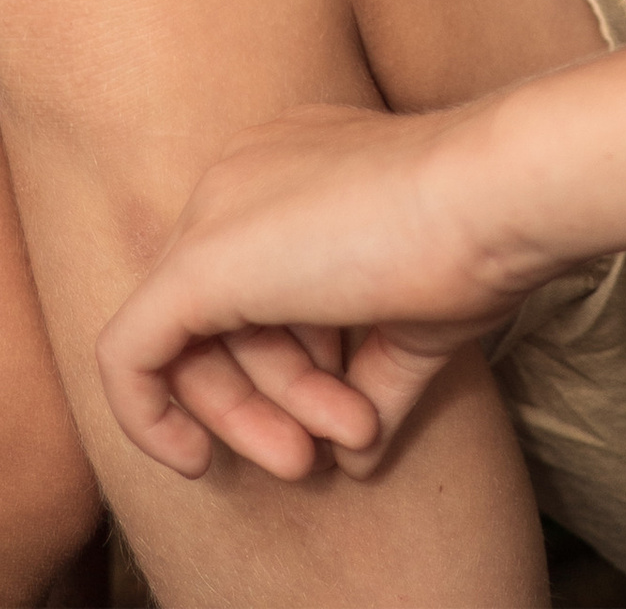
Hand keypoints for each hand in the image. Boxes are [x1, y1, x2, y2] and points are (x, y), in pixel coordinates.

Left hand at [96, 99, 522, 482]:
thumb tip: (355, 450)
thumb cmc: (475, 240)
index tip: (346, 414)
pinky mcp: (197, 262)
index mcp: (291, 165)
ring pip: (191, 345)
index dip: (293, 367)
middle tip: (320, 455)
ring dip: (256, 418)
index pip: (258, 286)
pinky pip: (129, 355)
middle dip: (268, 401)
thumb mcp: (412, 316)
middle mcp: (242, 173)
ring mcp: (217, 209)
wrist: (496, 195)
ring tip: (326, 448)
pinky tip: (194, 461)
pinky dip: (150, 417)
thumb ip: (368, 375)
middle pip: (218, 316)